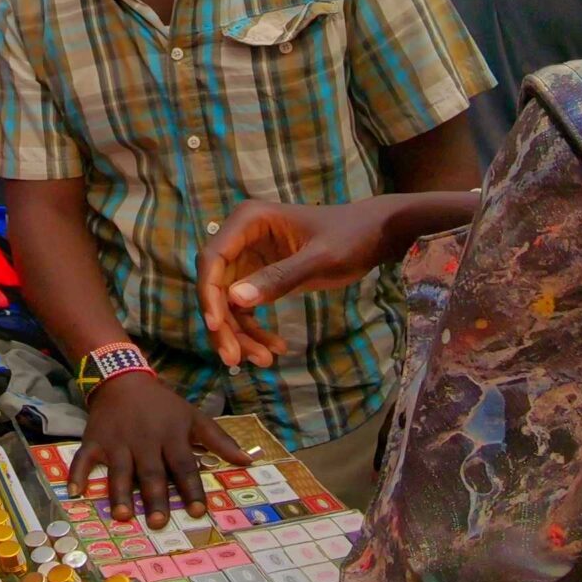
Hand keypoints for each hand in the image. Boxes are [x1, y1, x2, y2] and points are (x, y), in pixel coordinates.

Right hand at [72, 372, 249, 527]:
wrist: (123, 378)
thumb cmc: (163, 404)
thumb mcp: (193, 417)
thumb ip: (219, 441)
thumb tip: (248, 462)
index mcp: (171, 435)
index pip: (184, 465)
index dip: (191, 488)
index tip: (197, 512)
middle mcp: (145, 440)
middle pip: (152, 472)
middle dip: (155, 497)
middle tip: (158, 523)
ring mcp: (117, 441)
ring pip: (120, 470)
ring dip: (120, 493)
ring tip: (122, 516)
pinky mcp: (94, 440)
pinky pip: (84, 458)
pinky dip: (77, 474)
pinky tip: (75, 493)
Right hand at [200, 197, 405, 369]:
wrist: (373, 235)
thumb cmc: (349, 238)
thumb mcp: (319, 259)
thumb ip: (279, 278)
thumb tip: (235, 300)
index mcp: (248, 220)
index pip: (213, 259)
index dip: (208, 294)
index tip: (216, 327)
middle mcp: (241, 237)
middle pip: (216, 285)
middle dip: (224, 324)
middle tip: (234, 359)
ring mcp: (248, 257)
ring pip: (228, 302)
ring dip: (240, 333)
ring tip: (264, 360)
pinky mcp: (258, 276)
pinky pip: (245, 308)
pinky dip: (255, 330)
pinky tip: (276, 348)